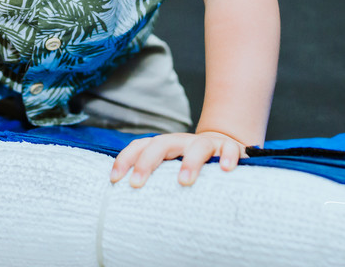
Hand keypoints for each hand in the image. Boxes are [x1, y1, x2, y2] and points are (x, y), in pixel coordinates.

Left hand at [110, 130, 243, 187]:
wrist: (223, 147)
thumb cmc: (190, 165)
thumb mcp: (169, 169)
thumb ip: (153, 179)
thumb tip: (125, 203)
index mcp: (165, 145)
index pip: (140, 146)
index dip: (125, 159)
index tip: (114, 180)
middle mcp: (182, 141)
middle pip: (162, 143)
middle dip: (147, 162)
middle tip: (136, 184)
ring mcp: (206, 143)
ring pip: (198, 146)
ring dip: (189, 162)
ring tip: (184, 181)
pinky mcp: (229, 148)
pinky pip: (229, 149)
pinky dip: (227, 157)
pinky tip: (225, 169)